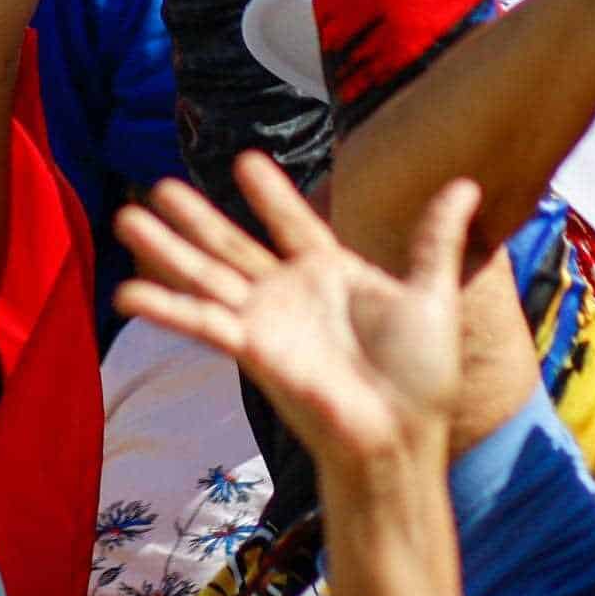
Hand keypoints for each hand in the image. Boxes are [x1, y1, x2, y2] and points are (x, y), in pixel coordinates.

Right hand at [115, 160, 475, 483]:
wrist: (402, 435)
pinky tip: (127, 293)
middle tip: (157, 186)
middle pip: (231, 246)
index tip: (246, 160)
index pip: (293, 224)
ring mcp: (266, 322)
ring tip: (127, 218)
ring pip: (205, 275)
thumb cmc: (420, 377)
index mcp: (330, 276)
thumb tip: (467, 186)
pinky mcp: (252, 350)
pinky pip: (203, 322)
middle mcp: (290, 296)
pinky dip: (166, 308)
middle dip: (194, 217)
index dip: (270, 196)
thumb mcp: (431, 294)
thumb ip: (436, 238)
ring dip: (166, 250)